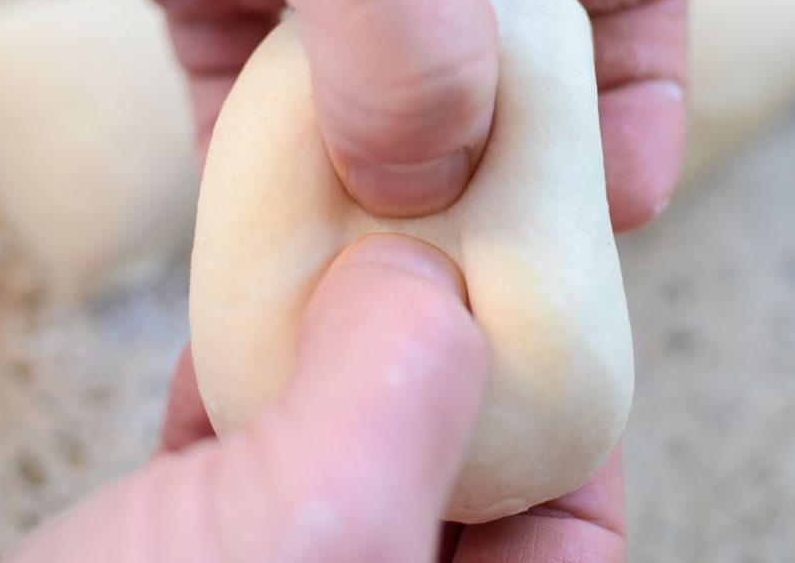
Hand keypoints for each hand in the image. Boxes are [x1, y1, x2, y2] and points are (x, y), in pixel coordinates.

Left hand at [0, 0, 685, 229]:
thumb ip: (411, 40)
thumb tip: (417, 187)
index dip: (637, 98)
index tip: (617, 202)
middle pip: (511, 62)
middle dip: (504, 164)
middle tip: (489, 261)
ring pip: (387, 93)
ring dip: (381, 181)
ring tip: (379, 268)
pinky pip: (265, 92)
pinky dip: (269, 160)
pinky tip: (271, 228)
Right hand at [7, 235, 625, 561]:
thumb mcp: (305, 534)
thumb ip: (392, 392)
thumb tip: (417, 274)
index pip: (570, 524)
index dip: (562, 405)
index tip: (527, 301)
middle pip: (456, 475)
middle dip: (436, 360)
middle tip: (423, 260)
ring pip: (346, 460)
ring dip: (331, 359)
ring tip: (327, 273)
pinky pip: (248, 472)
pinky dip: (239, 393)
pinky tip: (224, 341)